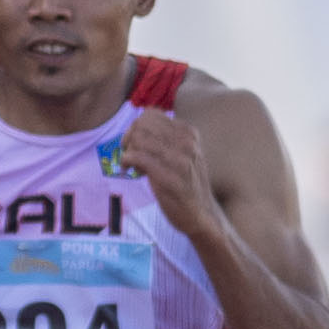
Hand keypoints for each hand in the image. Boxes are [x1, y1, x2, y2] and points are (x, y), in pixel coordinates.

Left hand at [109, 108, 222, 238]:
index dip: (136, 128)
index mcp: (188, 132)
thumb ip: (167, 139)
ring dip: (128, 151)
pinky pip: (137, 157)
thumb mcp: (183, 154)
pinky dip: (127, 162)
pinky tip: (131, 171)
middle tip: (130, 155)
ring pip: (138, 138)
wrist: (201, 214)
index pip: (151, 115)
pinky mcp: (168, 176)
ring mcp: (179, 158)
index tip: (135, 145)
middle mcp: (186, 141)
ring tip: (133, 166)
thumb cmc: (186, 184)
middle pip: (142, 124)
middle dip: (129, 138)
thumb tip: (137, 128)